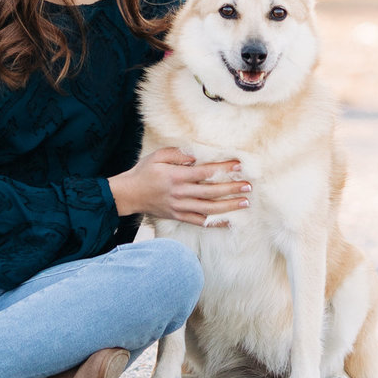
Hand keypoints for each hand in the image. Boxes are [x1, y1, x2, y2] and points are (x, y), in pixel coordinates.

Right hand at [109, 146, 247, 225]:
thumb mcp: (157, 156)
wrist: (128, 194)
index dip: (223, 168)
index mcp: (176, 176)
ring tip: (245, 202)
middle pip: (211, 192)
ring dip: (228, 206)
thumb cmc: (143, 172)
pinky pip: (199, 222)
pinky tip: (229, 221)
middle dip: (231, 188)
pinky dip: (215, 223)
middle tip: (249, 185)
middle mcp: (180, 193)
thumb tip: (195, 157)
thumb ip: (177, 154)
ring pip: (209, 209)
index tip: (238, 165)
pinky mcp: (178, 216)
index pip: (205, 172)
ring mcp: (180, 207)